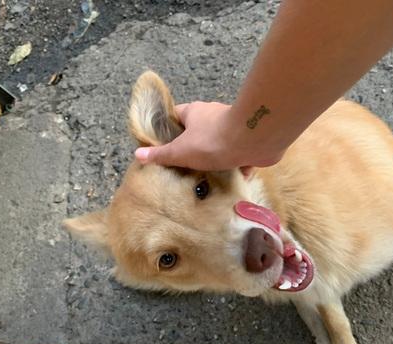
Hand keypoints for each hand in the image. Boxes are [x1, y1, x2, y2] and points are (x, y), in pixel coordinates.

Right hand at [134, 101, 283, 171]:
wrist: (255, 138)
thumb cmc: (213, 141)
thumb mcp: (181, 151)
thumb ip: (161, 154)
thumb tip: (138, 154)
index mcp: (195, 112)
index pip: (176, 117)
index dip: (169, 130)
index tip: (165, 147)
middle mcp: (214, 116)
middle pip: (199, 132)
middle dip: (194, 149)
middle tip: (187, 168)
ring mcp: (235, 128)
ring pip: (221, 145)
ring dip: (217, 159)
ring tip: (209, 178)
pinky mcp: (251, 141)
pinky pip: (241, 155)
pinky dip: (238, 167)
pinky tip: (234, 181)